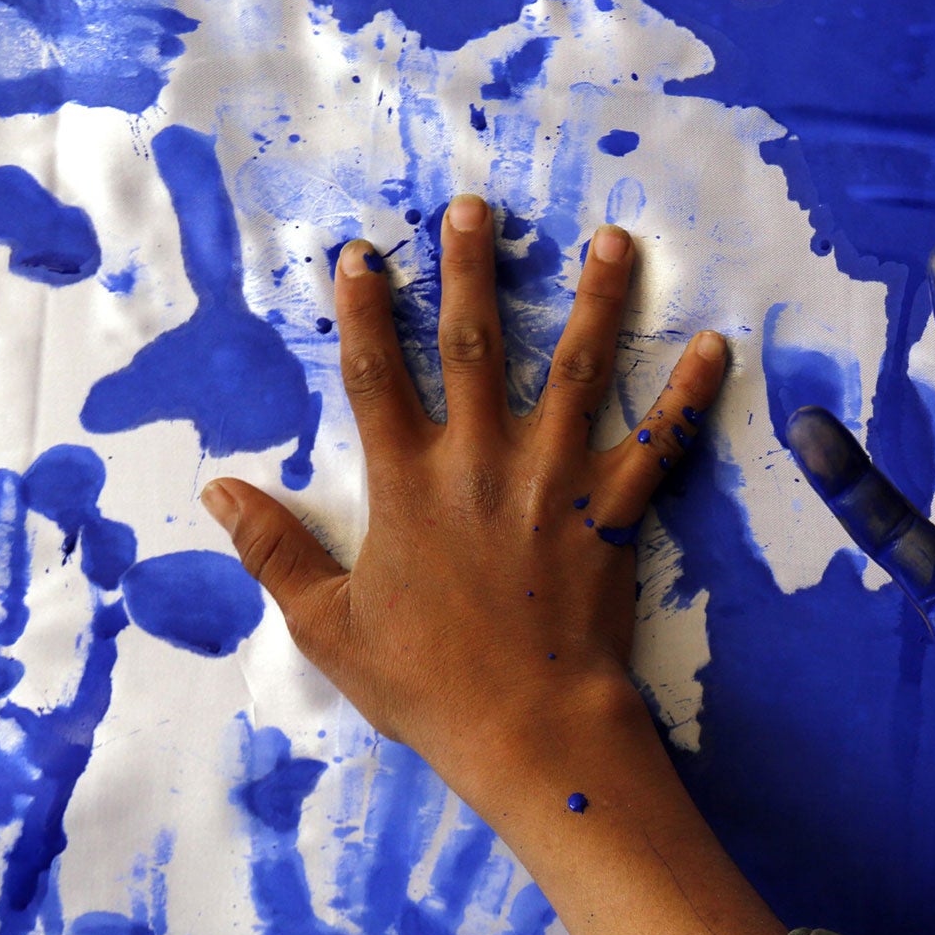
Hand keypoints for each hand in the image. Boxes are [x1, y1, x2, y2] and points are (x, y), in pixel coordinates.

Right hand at [197, 195, 723, 798]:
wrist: (529, 728)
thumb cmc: (428, 686)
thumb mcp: (328, 625)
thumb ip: (276, 550)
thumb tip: (219, 489)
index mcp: (406, 486)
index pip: (375, 377)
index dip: (363, 312)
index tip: (362, 254)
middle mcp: (481, 465)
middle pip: (472, 346)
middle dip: (471, 271)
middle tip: (476, 206)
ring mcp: (553, 482)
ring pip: (576, 371)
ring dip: (595, 301)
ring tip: (614, 240)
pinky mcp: (613, 513)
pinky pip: (660, 445)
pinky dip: (688, 396)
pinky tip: (715, 345)